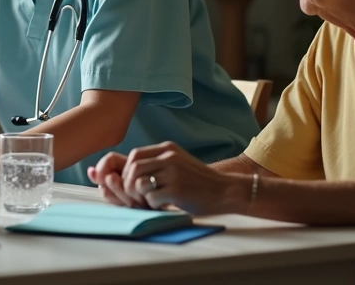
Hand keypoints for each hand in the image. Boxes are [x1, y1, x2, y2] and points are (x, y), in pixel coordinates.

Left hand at [89, 142, 244, 214]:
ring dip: (140, 196)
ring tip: (150, 201)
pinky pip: (152, 198)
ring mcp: (174, 173)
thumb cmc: (199, 181)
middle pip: (133, 169)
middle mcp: (169, 157)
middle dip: (129, 186)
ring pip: (139, 183)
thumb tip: (130, 172)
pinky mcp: (178, 190)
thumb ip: (158, 162)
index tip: (132, 184)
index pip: (134, 155)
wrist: (226, 191)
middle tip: (138, 197)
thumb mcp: (178, 163)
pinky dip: (153, 205)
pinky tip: (163, 206)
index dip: (127, 171)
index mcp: (168, 149)